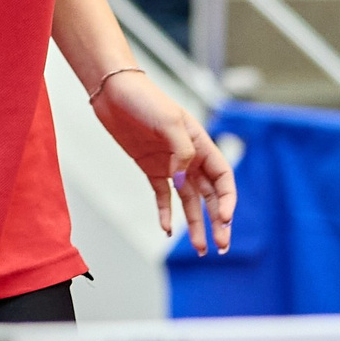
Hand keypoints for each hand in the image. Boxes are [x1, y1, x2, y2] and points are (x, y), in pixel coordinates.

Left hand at [90, 70, 233, 253]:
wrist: (113, 91)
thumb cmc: (145, 99)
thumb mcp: (169, 121)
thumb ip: (181, 151)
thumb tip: (181, 179)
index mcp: (202, 145)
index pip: (223, 179)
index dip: (227, 200)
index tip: (224, 219)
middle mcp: (190, 158)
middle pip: (209, 196)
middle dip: (217, 222)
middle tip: (222, 246)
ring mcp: (170, 164)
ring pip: (188, 201)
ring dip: (195, 224)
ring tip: (200, 249)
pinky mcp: (150, 168)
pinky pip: (162, 195)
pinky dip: (165, 213)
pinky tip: (167, 230)